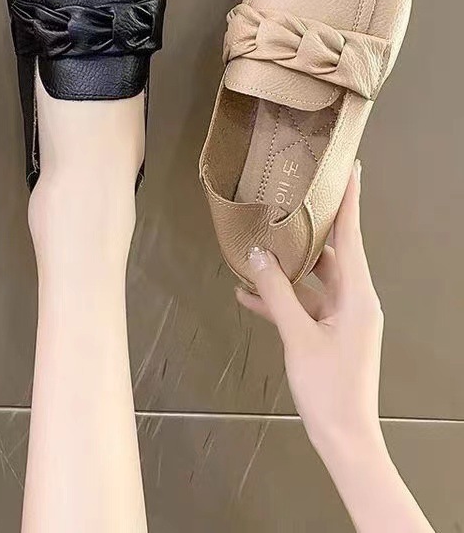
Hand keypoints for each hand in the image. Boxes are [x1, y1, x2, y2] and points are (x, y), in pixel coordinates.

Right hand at [236, 161, 383, 452]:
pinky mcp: (327, 333)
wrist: (343, 437)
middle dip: (311, 227)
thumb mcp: (298, 336)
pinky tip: (248, 293)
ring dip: (287, 266)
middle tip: (293, 196)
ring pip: (313, 279)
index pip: (353, 236)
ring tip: (260, 241)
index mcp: (358, 295)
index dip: (350, 201)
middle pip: (332, 252)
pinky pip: (303, 305)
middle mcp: (354, 299)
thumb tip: (256, 256)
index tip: (350, 169)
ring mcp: (341, 317)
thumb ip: (277, 293)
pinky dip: (280, 298)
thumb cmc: (328, 387)